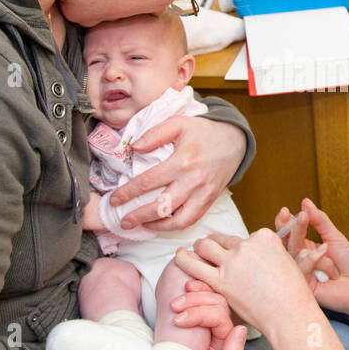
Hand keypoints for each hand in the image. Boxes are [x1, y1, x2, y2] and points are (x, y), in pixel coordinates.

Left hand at [107, 116, 245, 230]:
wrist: (235, 140)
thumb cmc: (203, 131)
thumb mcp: (179, 123)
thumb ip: (155, 134)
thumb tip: (134, 148)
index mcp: (182, 161)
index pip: (149, 181)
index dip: (128, 193)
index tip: (114, 200)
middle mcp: (193, 181)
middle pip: (161, 206)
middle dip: (138, 216)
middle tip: (123, 222)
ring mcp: (203, 193)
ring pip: (178, 220)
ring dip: (157, 226)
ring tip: (141, 225)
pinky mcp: (210, 201)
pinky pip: (191, 220)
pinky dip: (174, 226)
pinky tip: (160, 223)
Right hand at [169, 280, 246, 349]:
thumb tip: (240, 329)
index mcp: (224, 340)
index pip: (220, 317)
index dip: (200, 314)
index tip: (177, 321)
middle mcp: (218, 327)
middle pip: (216, 302)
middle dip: (195, 300)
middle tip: (174, 305)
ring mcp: (206, 319)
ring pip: (209, 295)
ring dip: (192, 295)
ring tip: (173, 303)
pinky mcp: (193, 313)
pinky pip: (200, 295)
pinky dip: (193, 290)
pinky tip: (183, 289)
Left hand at [174, 229, 314, 336]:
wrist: (289, 314)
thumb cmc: (294, 295)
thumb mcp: (294, 264)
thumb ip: (281, 253)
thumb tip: (292, 249)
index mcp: (265, 237)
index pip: (246, 236)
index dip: (243, 247)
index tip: (242, 256)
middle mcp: (247, 244)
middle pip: (225, 238)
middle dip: (217, 243)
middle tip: (210, 248)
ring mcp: (232, 261)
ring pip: (206, 245)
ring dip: (199, 246)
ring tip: (194, 250)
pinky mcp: (220, 279)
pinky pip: (194, 264)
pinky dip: (183, 258)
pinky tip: (178, 256)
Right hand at [281, 199, 348, 317]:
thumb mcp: (335, 237)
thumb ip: (320, 221)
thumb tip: (306, 203)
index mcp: (305, 249)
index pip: (288, 235)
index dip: (284, 223)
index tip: (285, 211)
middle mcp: (300, 261)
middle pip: (286, 244)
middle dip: (293, 230)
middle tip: (301, 218)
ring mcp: (301, 274)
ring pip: (292, 256)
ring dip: (312, 250)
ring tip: (327, 250)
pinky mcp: (303, 287)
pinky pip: (300, 269)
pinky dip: (312, 260)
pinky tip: (325, 259)